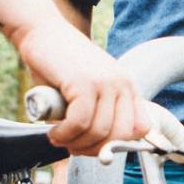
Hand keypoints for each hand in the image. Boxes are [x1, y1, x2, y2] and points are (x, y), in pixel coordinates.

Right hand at [13, 21, 142, 155]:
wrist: (41, 32)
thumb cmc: (59, 67)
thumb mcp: (88, 90)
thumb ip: (98, 114)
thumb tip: (100, 151)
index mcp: (127, 86)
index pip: (142, 127)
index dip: (119, 145)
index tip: (94, 147)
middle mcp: (122, 83)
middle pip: (121, 136)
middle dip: (94, 150)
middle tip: (72, 147)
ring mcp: (105, 82)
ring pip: (99, 132)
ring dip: (75, 143)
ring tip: (59, 138)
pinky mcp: (84, 82)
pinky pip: (80, 123)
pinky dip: (65, 134)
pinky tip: (54, 132)